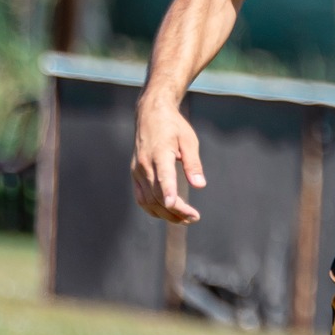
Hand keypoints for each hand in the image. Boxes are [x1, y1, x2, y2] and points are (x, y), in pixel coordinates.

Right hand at [132, 98, 204, 222]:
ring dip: (165, 214)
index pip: (163, 175)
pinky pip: (141, 198)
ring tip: (185, 220)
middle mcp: (144, 164)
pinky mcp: (134, 174)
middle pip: (157, 194)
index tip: (174, 205)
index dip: (168, 191)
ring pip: (148, 200)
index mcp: (159, 152)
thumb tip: (200, 185)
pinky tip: (168, 213)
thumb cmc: (173, 127)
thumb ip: (193, 163)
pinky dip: (153, 209)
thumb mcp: (189, 140)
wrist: (150, 115)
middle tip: (194, 218)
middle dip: (176, 210)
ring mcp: (137, 171)